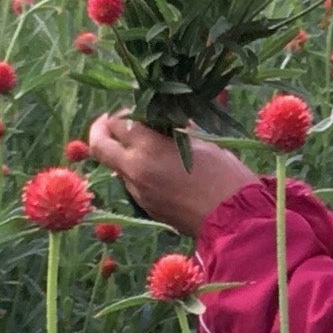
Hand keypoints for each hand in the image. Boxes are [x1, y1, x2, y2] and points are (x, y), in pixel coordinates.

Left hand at [87, 113, 259, 237]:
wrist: (233, 220)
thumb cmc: (225, 176)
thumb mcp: (203, 141)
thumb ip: (176, 128)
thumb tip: (166, 119)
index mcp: (148, 148)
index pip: (119, 122)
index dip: (127, 112)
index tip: (141, 111)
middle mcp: (135, 170)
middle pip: (99, 145)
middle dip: (102, 129)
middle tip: (114, 123)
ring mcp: (137, 192)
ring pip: (115, 165)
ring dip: (123, 152)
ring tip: (147, 147)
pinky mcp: (146, 207)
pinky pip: (132, 183)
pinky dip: (138, 171)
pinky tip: (161, 169)